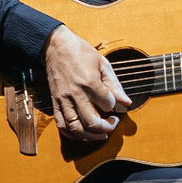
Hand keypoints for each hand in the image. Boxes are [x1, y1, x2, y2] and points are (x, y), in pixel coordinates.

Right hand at [44, 24, 131, 139]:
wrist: (55, 46)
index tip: (114, 103)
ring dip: (91, 136)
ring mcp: (63, 100)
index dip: (113, 106)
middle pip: (92, 121)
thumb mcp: (102, 63)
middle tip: (113, 124)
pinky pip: (61, 125)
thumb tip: (126, 101)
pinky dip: (72, 134)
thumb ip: (115, 84)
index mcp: (89, 82)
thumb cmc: (80, 52)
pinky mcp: (55, 102)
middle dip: (106, 127)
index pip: (107, 104)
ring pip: (76, 127)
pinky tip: (83, 134)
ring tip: (101, 134)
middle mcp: (75, 93)